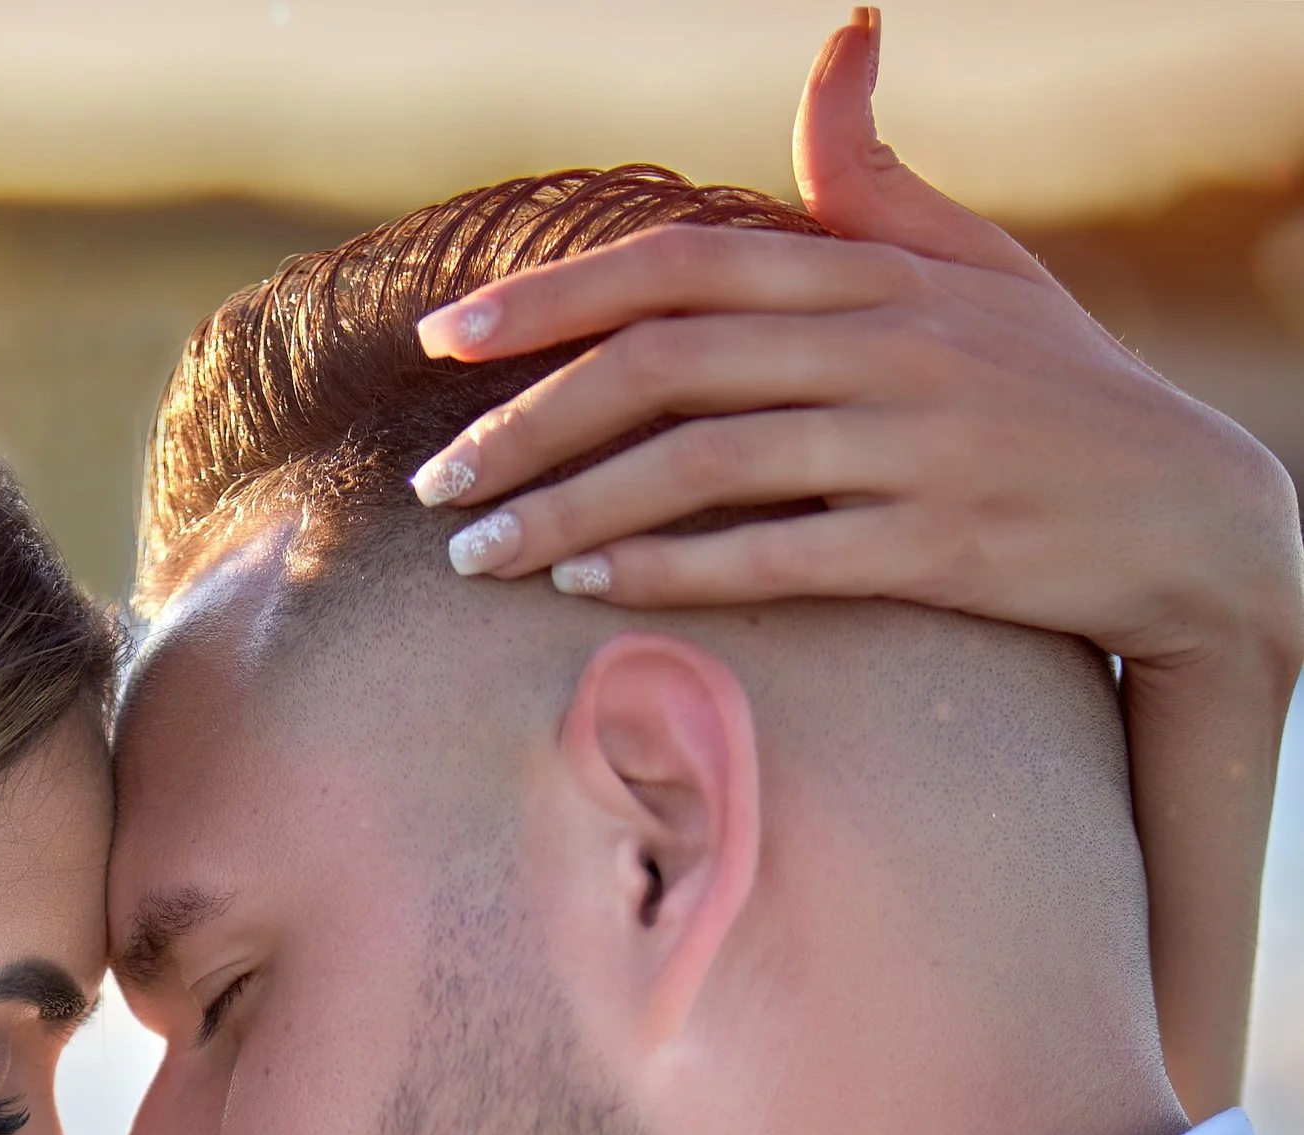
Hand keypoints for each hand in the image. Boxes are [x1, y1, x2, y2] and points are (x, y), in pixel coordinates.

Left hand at [407, 9, 1303, 693]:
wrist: (1186, 513)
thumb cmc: (1054, 388)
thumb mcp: (974, 261)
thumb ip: (873, 178)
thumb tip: (839, 40)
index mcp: (871, 275)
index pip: (678, 267)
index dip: (551, 299)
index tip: (446, 341)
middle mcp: (882, 348)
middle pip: (665, 365)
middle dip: (529, 423)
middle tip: (434, 481)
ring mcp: (907, 448)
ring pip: (698, 466)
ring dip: (569, 514)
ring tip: (476, 559)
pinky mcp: (929, 548)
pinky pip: (771, 558)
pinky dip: (669, 573)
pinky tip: (585, 593)